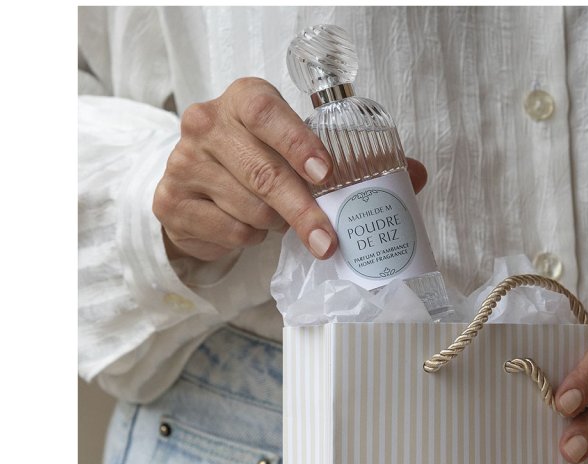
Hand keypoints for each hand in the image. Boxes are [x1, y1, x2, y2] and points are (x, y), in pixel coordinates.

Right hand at [153, 77, 426, 262]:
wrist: (199, 187)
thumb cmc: (261, 161)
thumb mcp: (302, 150)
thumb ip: (357, 160)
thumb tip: (416, 175)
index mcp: (244, 99)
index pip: (268, 113)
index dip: (297, 142)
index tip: (325, 172)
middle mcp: (207, 124)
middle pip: (263, 173)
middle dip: (302, 211)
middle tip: (327, 240)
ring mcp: (185, 162)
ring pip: (248, 209)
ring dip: (274, 225)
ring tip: (278, 219)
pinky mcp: (171, 201)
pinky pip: (228, 231)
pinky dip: (248, 238)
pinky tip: (249, 227)